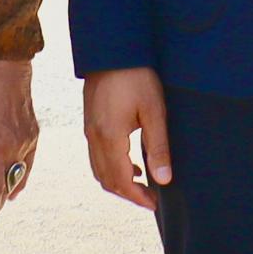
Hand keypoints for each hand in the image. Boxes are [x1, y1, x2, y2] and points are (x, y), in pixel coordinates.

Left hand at [0, 56, 41, 222]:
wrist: (6, 66)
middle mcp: (18, 148)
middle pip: (10, 183)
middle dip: (0, 199)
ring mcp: (30, 140)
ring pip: (22, 173)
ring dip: (12, 187)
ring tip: (6, 199)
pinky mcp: (35, 132)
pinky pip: (30, 159)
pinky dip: (23, 172)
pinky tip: (19, 177)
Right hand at [83, 67, 172, 211]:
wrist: (111, 48)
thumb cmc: (136, 76)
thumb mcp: (154, 111)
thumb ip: (158, 147)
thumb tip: (164, 179)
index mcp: (109, 137)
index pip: (121, 181)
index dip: (138, 197)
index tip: (155, 204)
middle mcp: (94, 137)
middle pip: (107, 180)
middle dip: (128, 193)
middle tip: (151, 198)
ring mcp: (88, 130)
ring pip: (99, 170)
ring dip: (118, 182)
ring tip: (143, 182)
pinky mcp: (89, 122)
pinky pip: (96, 156)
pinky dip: (111, 168)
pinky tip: (131, 161)